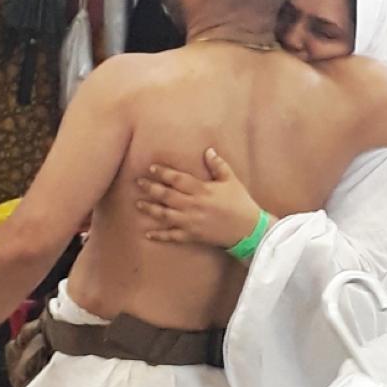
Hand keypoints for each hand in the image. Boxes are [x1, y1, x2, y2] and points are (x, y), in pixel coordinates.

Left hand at [136, 147, 263, 246]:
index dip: (163, 172)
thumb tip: (208, 150)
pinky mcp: (192, 236)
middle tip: (138, 182)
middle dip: (150, 188)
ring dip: (150, 209)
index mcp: (201, 190)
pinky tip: (147, 233)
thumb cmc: (240, 203)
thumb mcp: (231, 180)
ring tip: (138, 204)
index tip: (151, 168)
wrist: (248, 229)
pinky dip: (159, 235)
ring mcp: (190, 222)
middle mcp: (192, 205)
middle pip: (166, 195)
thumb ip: (218, 165)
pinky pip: (172, 236)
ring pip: (165, 215)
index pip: (177, 179)